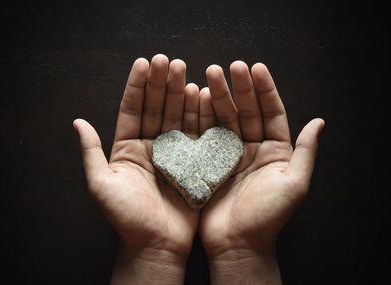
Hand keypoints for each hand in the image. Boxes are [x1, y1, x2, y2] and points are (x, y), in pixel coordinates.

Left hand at [73, 54, 199, 283]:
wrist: (156, 244)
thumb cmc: (126, 218)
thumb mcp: (101, 184)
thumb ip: (91, 152)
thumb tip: (77, 122)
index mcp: (128, 147)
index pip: (132, 109)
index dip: (137, 86)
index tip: (144, 63)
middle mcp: (150, 146)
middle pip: (156, 108)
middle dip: (162, 83)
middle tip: (169, 60)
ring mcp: (173, 153)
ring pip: (176, 116)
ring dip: (180, 93)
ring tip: (185, 71)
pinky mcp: (192, 162)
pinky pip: (195, 134)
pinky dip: (198, 115)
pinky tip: (201, 96)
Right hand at [198, 61, 323, 283]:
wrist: (236, 243)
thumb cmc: (268, 216)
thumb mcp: (294, 184)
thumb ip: (304, 152)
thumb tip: (319, 122)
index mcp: (275, 151)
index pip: (272, 113)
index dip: (265, 90)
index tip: (256, 68)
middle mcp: (252, 148)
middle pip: (246, 111)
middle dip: (239, 88)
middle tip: (229, 67)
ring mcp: (228, 153)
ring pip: (224, 119)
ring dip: (217, 97)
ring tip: (209, 75)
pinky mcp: (208, 161)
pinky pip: (205, 134)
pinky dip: (200, 116)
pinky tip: (195, 98)